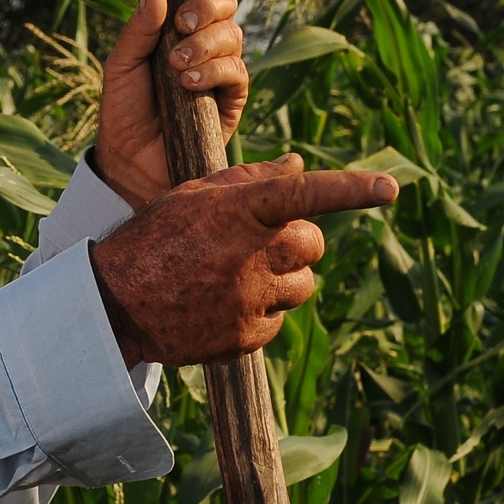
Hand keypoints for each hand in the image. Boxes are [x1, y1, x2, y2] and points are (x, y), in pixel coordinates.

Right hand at [88, 155, 397, 366]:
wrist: (112, 305)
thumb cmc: (153, 240)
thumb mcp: (192, 197)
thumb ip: (250, 181)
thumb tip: (300, 166)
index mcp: (236, 212)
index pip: (305, 196)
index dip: (352, 190)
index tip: (391, 188)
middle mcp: (248, 255)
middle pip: (312, 245)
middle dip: (298, 242)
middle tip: (263, 243)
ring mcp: (249, 300)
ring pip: (302, 285)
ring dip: (284, 278)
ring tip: (237, 277)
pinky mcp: (245, 338)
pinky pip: (277, 320)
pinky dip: (261, 312)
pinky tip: (222, 304)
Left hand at [95, 0, 246, 207]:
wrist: (131, 161)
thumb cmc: (124, 110)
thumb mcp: (121, 65)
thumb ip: (139, 29)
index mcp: (174, 24)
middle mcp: (202, 40)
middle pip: (224, 1)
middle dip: (207, 4)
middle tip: (182, 24)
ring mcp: (220, 67)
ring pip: (233, 34)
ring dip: (206, 43)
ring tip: (177, 65)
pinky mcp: (232, 98)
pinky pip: (237, 71)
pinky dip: (215, 71)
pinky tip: (190, 83)